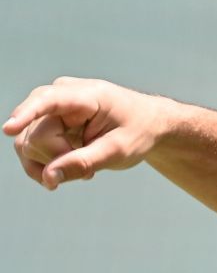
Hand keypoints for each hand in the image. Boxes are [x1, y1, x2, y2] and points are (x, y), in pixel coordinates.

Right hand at [6, 77, 170, 189]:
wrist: (146, 124)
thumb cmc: (138, 132)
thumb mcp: (118, 151)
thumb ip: (83, 163)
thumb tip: (48, 177)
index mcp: (87, 95)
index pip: (48, 101)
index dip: (26, 115)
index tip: (8, 129)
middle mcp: (61, 95)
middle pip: (36, 134)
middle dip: (58, 159)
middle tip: (89, 174)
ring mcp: (50, 107)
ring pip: (27, 143)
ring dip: (50, 164)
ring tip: (83, 171)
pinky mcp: (45, 121)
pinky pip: (28, 147)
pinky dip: (45, 164)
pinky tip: (65, 171)